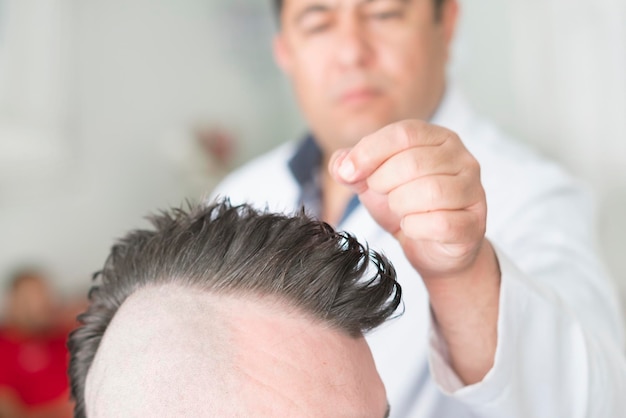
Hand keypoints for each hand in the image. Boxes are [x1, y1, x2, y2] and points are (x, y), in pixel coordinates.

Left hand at [329, 119, 486, 280]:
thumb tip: (340, 165)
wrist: (432, 247)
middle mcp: (463, 159)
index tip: (349, 172)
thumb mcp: (372, 181)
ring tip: (398, 210)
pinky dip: (415, 227)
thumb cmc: (406, 206)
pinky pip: (440, 223)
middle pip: (413, 162)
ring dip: (400, 204)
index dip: (370, 152)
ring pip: (430, 191)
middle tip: (380, 194)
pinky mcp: (473, 224)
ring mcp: (473, 191)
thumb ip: (351, 166)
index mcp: (438, 138)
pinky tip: (411, 227)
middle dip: (384, 182)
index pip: (404, 133)